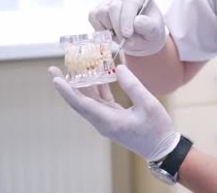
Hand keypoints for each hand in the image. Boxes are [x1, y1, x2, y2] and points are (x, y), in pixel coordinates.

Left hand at [49, 65, 179, 161]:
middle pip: (79, 102)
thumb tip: (118, 68)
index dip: (67, 90)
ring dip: (82, 85)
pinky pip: (101, 102)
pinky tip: (100, 77)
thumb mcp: (148, 105)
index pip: (82, 104)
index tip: (55, 78)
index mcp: (108, 121)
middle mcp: (103, 122)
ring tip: (76, 68)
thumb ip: (132, 86)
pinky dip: (98, 89)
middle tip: (53, 69)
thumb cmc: (157, 129)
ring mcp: (107, 121)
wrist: (162, 149)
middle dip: (66, 85)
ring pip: (89, 101)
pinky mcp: (114, 119)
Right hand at [88, 0, 165, 55]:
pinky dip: (100, 28)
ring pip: (101, 12)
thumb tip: (137, 22)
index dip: (127, 19)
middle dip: (118, 27)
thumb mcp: (155, 32)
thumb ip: (148, 27)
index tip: (127, 34)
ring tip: (121, 36)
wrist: (141, 36)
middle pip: (114, 7)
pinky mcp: (99, 8)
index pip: (130, 2)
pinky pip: (93, 17)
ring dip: (110, 28)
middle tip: (124, 40)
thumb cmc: (149, 32)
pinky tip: (112, 32)